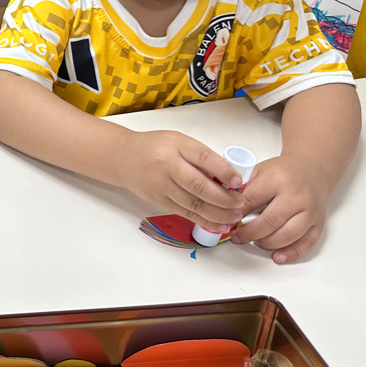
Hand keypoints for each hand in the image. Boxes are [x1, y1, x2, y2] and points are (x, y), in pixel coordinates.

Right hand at [121, 130, 251, 229]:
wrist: (124, 158)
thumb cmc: (154, 147)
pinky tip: (219, 224)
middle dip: (224, 198)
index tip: (238, 181)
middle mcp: (167, 167)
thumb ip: (201, 156)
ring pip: (193, 204)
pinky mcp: (159, 201)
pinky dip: (204, 221)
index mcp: (175, 147)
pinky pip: (185, 213)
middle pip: (199, 186)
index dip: (223, 171)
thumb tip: (229, 176)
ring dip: (217, 213)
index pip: (203, 158)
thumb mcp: (179, 141)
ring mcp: (161, 186)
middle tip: (241, 204)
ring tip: (235, 217)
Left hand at [231, 155, 331, 263]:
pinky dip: (290, 253)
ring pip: (288, 235)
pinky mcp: (318, 223)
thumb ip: (244, 187)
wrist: (312, 169)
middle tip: (237, 237)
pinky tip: (277, 256)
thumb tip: (225, 206)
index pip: (252, 200)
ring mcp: (310, 211)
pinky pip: (306, 243)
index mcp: (277, 179)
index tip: (226, 221)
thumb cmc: (284, 172)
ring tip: (255, 242)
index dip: (236, 214)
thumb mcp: (260, 170)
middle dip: (249, 233)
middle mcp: (296, 196)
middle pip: (270, 222)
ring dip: (267, 243)